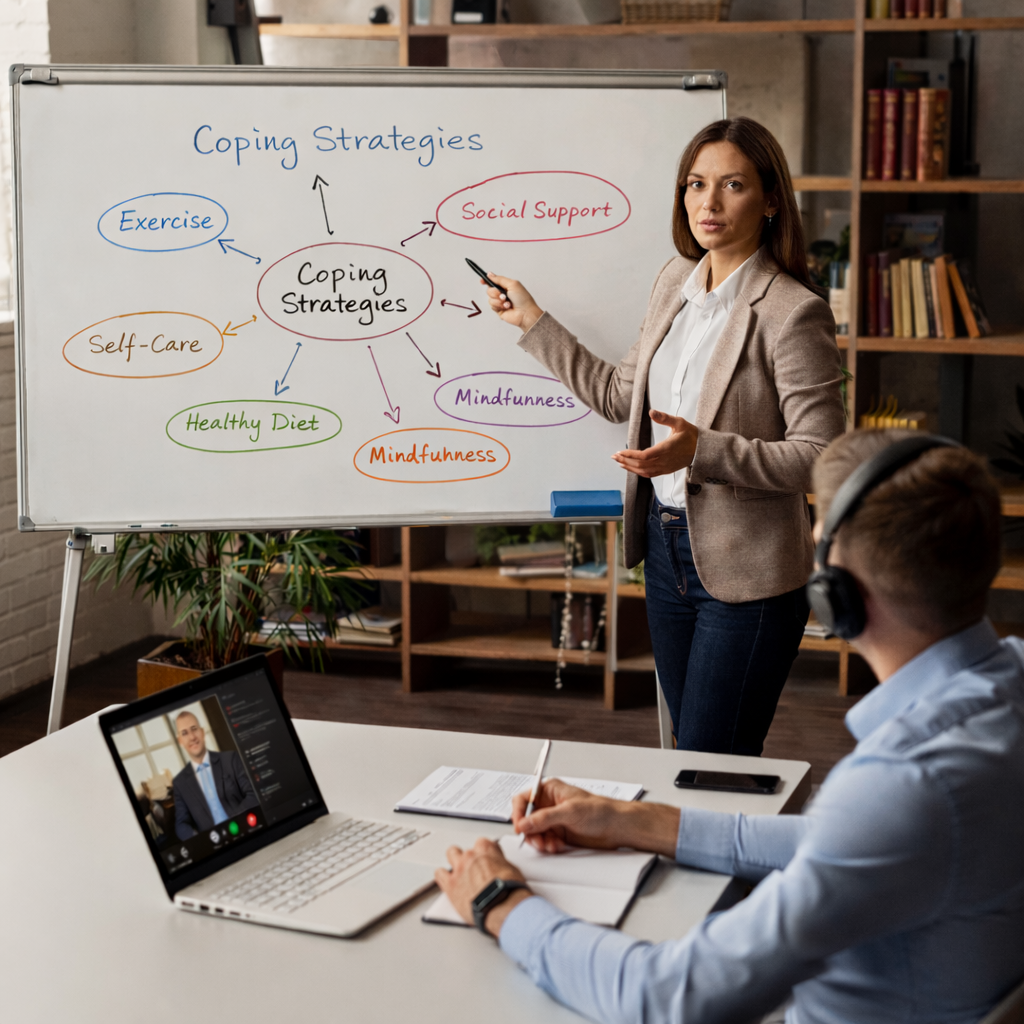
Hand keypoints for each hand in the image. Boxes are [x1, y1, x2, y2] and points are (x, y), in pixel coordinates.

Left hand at [434, 838, 530, 937]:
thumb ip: (501, 865)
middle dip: (469, 858)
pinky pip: (440, 874)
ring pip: (451, 854)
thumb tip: (501, 869)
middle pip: (466, 849)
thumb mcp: (512, 870)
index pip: (483, 843)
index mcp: (486, 849)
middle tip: (474, 869)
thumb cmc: (509, 889)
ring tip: (459, 871)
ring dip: (455, 861)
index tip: (488, 860)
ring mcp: (459, 869)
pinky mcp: (450, 884)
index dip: (486, 853)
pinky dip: (442, 876)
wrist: (500, 905)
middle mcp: (471, 856)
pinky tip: (446, 881)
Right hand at [480, 274, 543, 332]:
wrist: (525, 313)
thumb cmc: (523, 298)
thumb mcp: (512, 284)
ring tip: (507, 302)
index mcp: (506, 286)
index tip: (482, 281)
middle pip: (489, 290)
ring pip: (490, 299)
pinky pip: (492, 306)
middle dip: (494, 292)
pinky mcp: (499, 310)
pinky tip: (507, 307)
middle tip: (502, 295)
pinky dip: (499, 306)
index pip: (493, 281)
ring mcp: (500, 302)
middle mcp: (502, 293)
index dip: (486, 280)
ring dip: (498, 300)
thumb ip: (499, 279)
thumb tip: (489, 274)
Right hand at [512, 778, 626, 852]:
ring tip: (549, 845)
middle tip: (537, 841)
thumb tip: (525, 823)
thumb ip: (545, 817)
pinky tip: (556, 846)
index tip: (520, 827)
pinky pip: (544, 841)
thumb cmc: (600, 810)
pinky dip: (547, 846)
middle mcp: (549, 804)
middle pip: (526, 818)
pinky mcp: (559, 833)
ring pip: (534, 832)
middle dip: (530, 831)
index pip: (524, 799)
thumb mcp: (570, 811)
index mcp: (550, 790)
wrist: (616, 827)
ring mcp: (554, 820)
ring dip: (539, 841)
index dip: (518, 813)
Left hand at [612, 409, 698, 478]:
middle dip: (626, 461)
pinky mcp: (666, 470)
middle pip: (641, 465)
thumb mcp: (679, 422)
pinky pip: (650, 474)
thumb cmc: (691, 435)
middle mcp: (664, 460)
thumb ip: (664, 418)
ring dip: (630, 468)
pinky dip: (638, 472)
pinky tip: (631, 469)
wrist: (702, 449)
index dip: (630, 455)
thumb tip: (651, 412)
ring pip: (644, 471)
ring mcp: (665, 467)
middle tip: (614, 457)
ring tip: (619, 462)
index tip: (620, 452)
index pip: (644, 456)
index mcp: (666, 449)